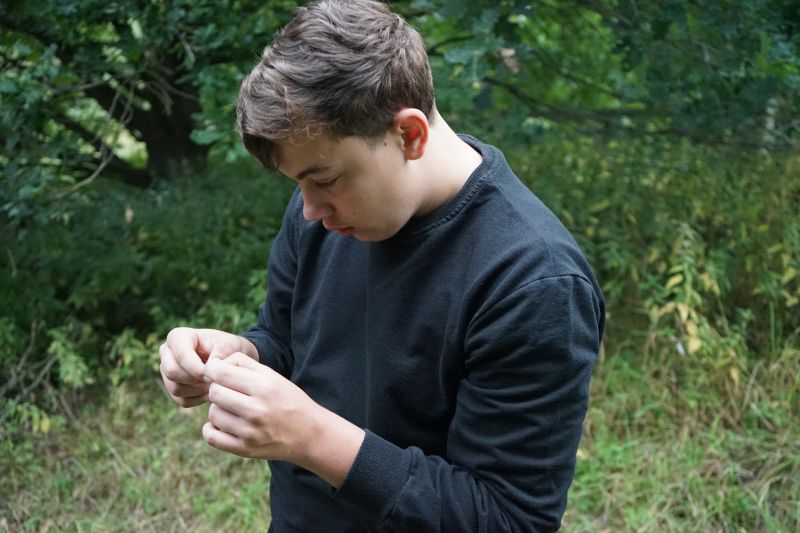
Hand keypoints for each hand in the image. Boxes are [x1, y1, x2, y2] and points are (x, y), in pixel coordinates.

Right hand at [159, 327, 257, 407]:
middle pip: (172, 372)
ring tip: (215, 384)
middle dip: (195, 380)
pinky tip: (210, 391)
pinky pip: (181, 400)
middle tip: (214, 380)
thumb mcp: (229, 344)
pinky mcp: (172, 387)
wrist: (229, 357)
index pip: (180, 355)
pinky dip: (198, 399)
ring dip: (198, 390)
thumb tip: (209, 367)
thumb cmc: (228, 347)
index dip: (196, 368)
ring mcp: (166, 371)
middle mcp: (167, 353)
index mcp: (177, 337)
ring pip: (175, 388)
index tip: (213, 374)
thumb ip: (221, 352)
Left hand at [203, 353, 364, 487]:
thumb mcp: (273, 376)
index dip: (213, 369)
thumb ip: (244, 364)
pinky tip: (223, 424)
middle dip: (218, 388)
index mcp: (264, 387)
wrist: (309, 434)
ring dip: (219, 409)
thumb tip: (214, 365)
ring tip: (233, 409)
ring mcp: (250, 432)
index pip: (221, 373)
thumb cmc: (289, 400)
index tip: (216, 371)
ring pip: (213, 414)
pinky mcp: (245, 450)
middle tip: (229, 391)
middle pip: (214, 392)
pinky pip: (212, 437)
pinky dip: (211, 429)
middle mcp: (256, 410)